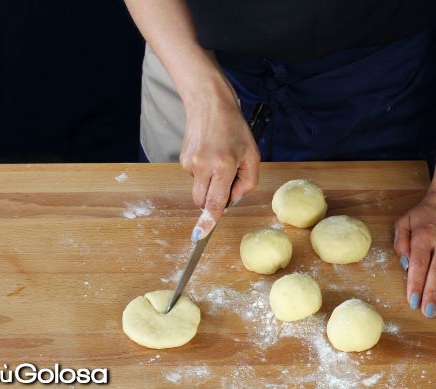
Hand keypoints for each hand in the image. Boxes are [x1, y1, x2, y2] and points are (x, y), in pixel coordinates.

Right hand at [180, 80, 259, 241]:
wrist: (208, 103)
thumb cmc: (234, 127)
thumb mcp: (252, 154)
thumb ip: (247, 182)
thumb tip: (231, 200)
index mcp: (223, 165)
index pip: (214, 202)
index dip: (208, 221)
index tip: (199, 236)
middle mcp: (203, 166)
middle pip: (202, 202)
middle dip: (212, 202)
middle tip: (227, 180)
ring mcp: (190, 163)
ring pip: (199, 189)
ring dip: (210, 183)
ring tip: (220, 159)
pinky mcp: (183, 159)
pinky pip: (195, 177)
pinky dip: (204, 172)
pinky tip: (210, 153)